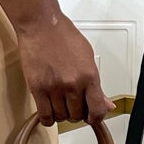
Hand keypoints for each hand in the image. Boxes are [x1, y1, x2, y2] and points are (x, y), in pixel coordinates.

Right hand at [14, 8, 116, 126]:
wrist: (40, 25)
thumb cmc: (62, 36)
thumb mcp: (87, 57)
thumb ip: (95, 83)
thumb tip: (106, 102)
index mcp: (89, 76)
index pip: (97, 109)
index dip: (96, 119)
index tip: (93, 119)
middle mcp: (72, 84)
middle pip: (77, 116)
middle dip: (76, 112)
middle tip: (73, 104)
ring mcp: (54, 88)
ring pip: (61, 117)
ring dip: (62, 114)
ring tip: (60, 103)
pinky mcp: (37, 88)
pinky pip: (45, 116)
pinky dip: (48, 118)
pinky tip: (49, 110)